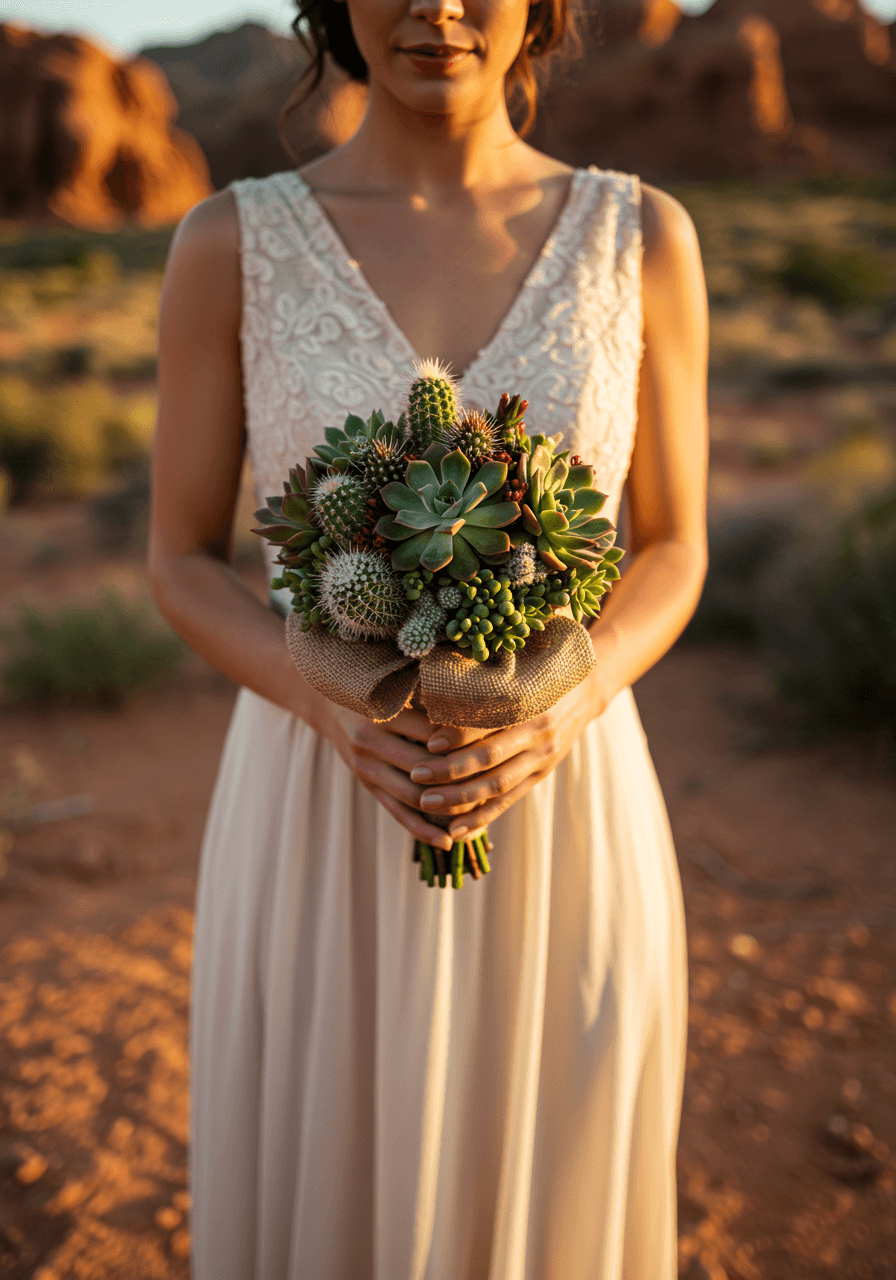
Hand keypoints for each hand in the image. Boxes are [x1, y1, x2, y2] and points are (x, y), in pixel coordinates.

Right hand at [313, 697, 490, 852]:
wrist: (327, 702)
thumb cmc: (376, 689)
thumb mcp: (399, 685)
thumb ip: (433, 697)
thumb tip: (483, 707)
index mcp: (383, 713)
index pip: (433, 734)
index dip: (464, 744)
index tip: (495, 749)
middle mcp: (371, 742)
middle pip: (424, 769)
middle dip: (459, 781)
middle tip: (494, 786)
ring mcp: (366, 768)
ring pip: (411, 797)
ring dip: (444, 811)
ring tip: (477, 817)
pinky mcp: (367, 786)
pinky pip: (396, 813)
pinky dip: (421, 830)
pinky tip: (445, 842)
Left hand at [406, 673, 604, 840]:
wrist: (584, 691)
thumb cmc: (536, 674)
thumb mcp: (517, 671)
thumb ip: (482, 683)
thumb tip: (431, 693)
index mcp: (529, 701)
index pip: (490, 721)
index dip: (460, 733)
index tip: (429, 741)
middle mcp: (537, 732)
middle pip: (491, 757)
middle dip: (451, 770)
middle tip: (417, 774)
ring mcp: (541, 758)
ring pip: (498, 785)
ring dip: (460, 798)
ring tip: (427, 803)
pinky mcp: (539, 776)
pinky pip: (508, 802)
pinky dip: (480, 818)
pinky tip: (454, 830)